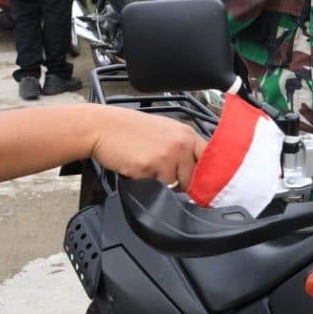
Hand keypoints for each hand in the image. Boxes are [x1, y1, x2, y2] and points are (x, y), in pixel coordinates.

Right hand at [87, 107, 207, 189]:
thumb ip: (182, 147)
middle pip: (195, 177)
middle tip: (166, 175)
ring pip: (177, 184)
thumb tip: (196, 169)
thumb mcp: (165, 131)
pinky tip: (139, 168)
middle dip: (183, 182)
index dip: (206, 174)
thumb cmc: (130, 129)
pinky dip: (149, 182)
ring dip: (165, 183)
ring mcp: (167, 155)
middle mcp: (181, 143)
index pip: (209, 159)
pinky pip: (158, 185)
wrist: (103, 128)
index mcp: (187, 133)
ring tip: (149, 167)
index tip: (202, 183)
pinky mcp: (151, 166)